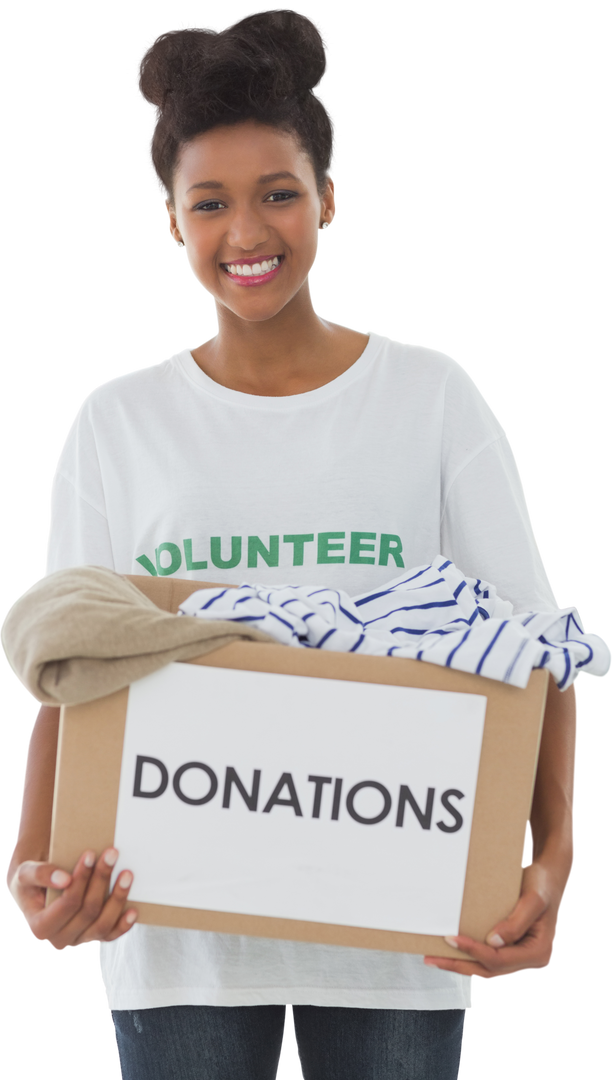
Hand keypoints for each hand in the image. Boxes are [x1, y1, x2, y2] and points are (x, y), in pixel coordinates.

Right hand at [7, 848, 137, 952]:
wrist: (34, 896)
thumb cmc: (30, 884)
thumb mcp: (25, 874)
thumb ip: (39, 874)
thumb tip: (64, 879)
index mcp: (39, 928)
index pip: (68, 903)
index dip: (81, 879)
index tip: (91, 854)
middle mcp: (59, 940)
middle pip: (88, 911)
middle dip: (101, 880)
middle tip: (112, 853)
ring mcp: (77, 942)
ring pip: (102, 924)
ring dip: (117, 898)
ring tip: (127, 874)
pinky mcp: (91, 938)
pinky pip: (110, 935)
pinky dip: (123, 925)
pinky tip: (133, 910)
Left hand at [423, 857, 573, 980]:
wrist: (550, 879)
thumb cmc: (542, 885)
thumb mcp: (533, 899)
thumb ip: (516, 923)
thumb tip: (493, 942)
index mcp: (539, 952)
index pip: (499, 960)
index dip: (473, 951)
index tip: (451, 939)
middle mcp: (532, 961)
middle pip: (491, 971)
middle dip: (460, 965)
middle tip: (432, 958)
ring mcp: (522, 958)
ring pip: (488, 970)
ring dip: (462, 965)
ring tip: (436, 959)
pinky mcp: (514, 952)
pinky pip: (490, 961)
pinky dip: (471, 958)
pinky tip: (453, 953)